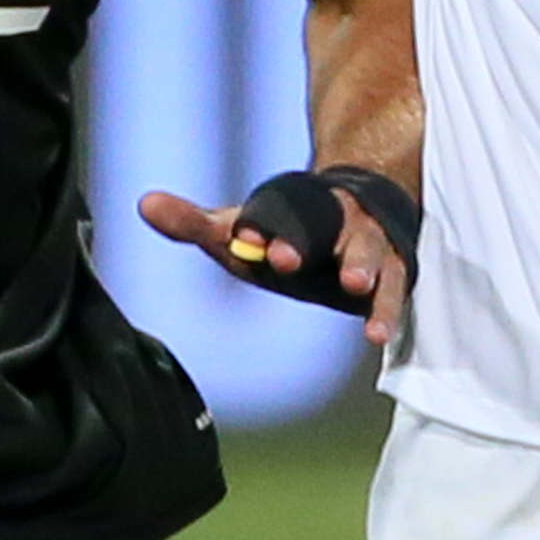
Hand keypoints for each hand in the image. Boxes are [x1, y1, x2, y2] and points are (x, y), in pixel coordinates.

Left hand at [137, 185, 411, 346]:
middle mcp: (333, 218)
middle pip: (322, 226)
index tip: (246, 242)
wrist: (358, 211)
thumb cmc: (288, 233)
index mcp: (294, 207)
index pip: (275, 212)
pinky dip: (387, 311)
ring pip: (368, 249)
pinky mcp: (394, 270)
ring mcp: (367, 241)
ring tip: (354, 285)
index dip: (260, 228)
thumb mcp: (243, 229)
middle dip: (304, 242)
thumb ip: (196, 224)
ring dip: (361, 266)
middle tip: (285, 261)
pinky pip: (396, 288)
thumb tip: (143, 204)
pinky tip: (375, 335)